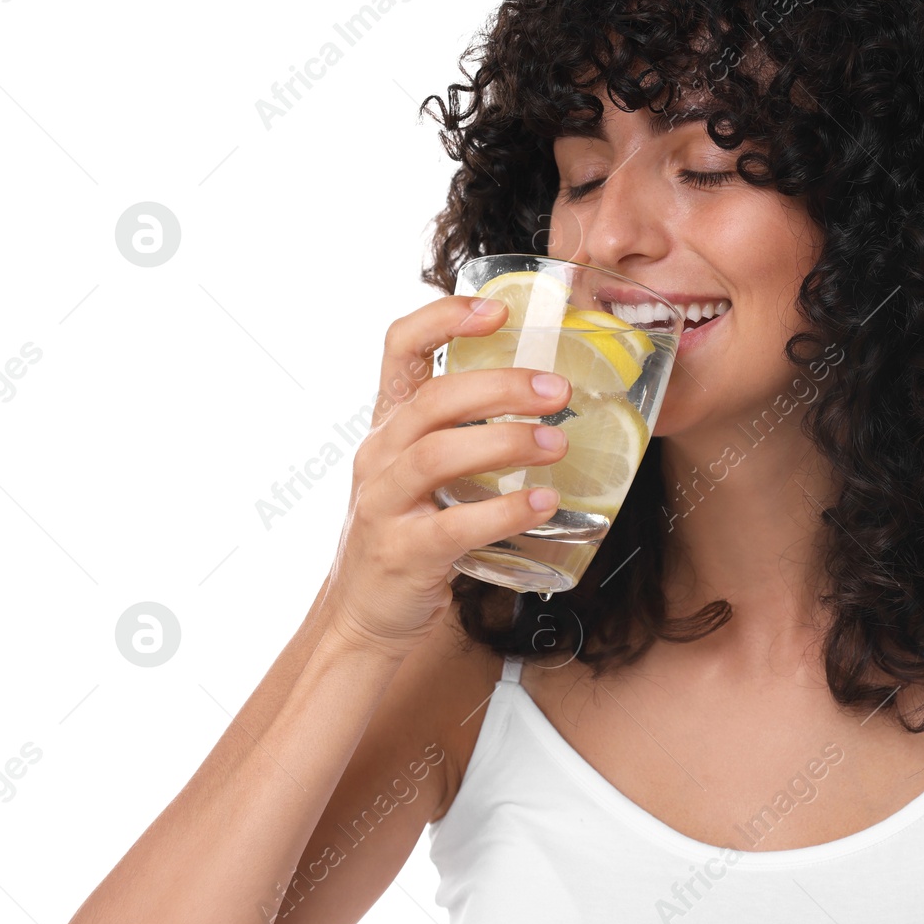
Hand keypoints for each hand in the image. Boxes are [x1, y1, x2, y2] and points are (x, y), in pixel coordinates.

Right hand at [321, 294, 571, 658]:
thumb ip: (470, 434)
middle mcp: (380, 454)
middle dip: (500, 385)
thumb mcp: (426, 472)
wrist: (365, 614)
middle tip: (558, 389)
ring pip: (438, 453)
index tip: (499, 309)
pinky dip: (505, 511)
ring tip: (557, 442)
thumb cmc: (412, 532)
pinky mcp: (404, 553)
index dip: (445, 318)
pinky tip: (543, 503)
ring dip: (505, 442)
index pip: (401, 348)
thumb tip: (555, 399)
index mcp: (389, 424)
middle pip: (433, 399)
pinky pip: (455, 525)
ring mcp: (386, 504)